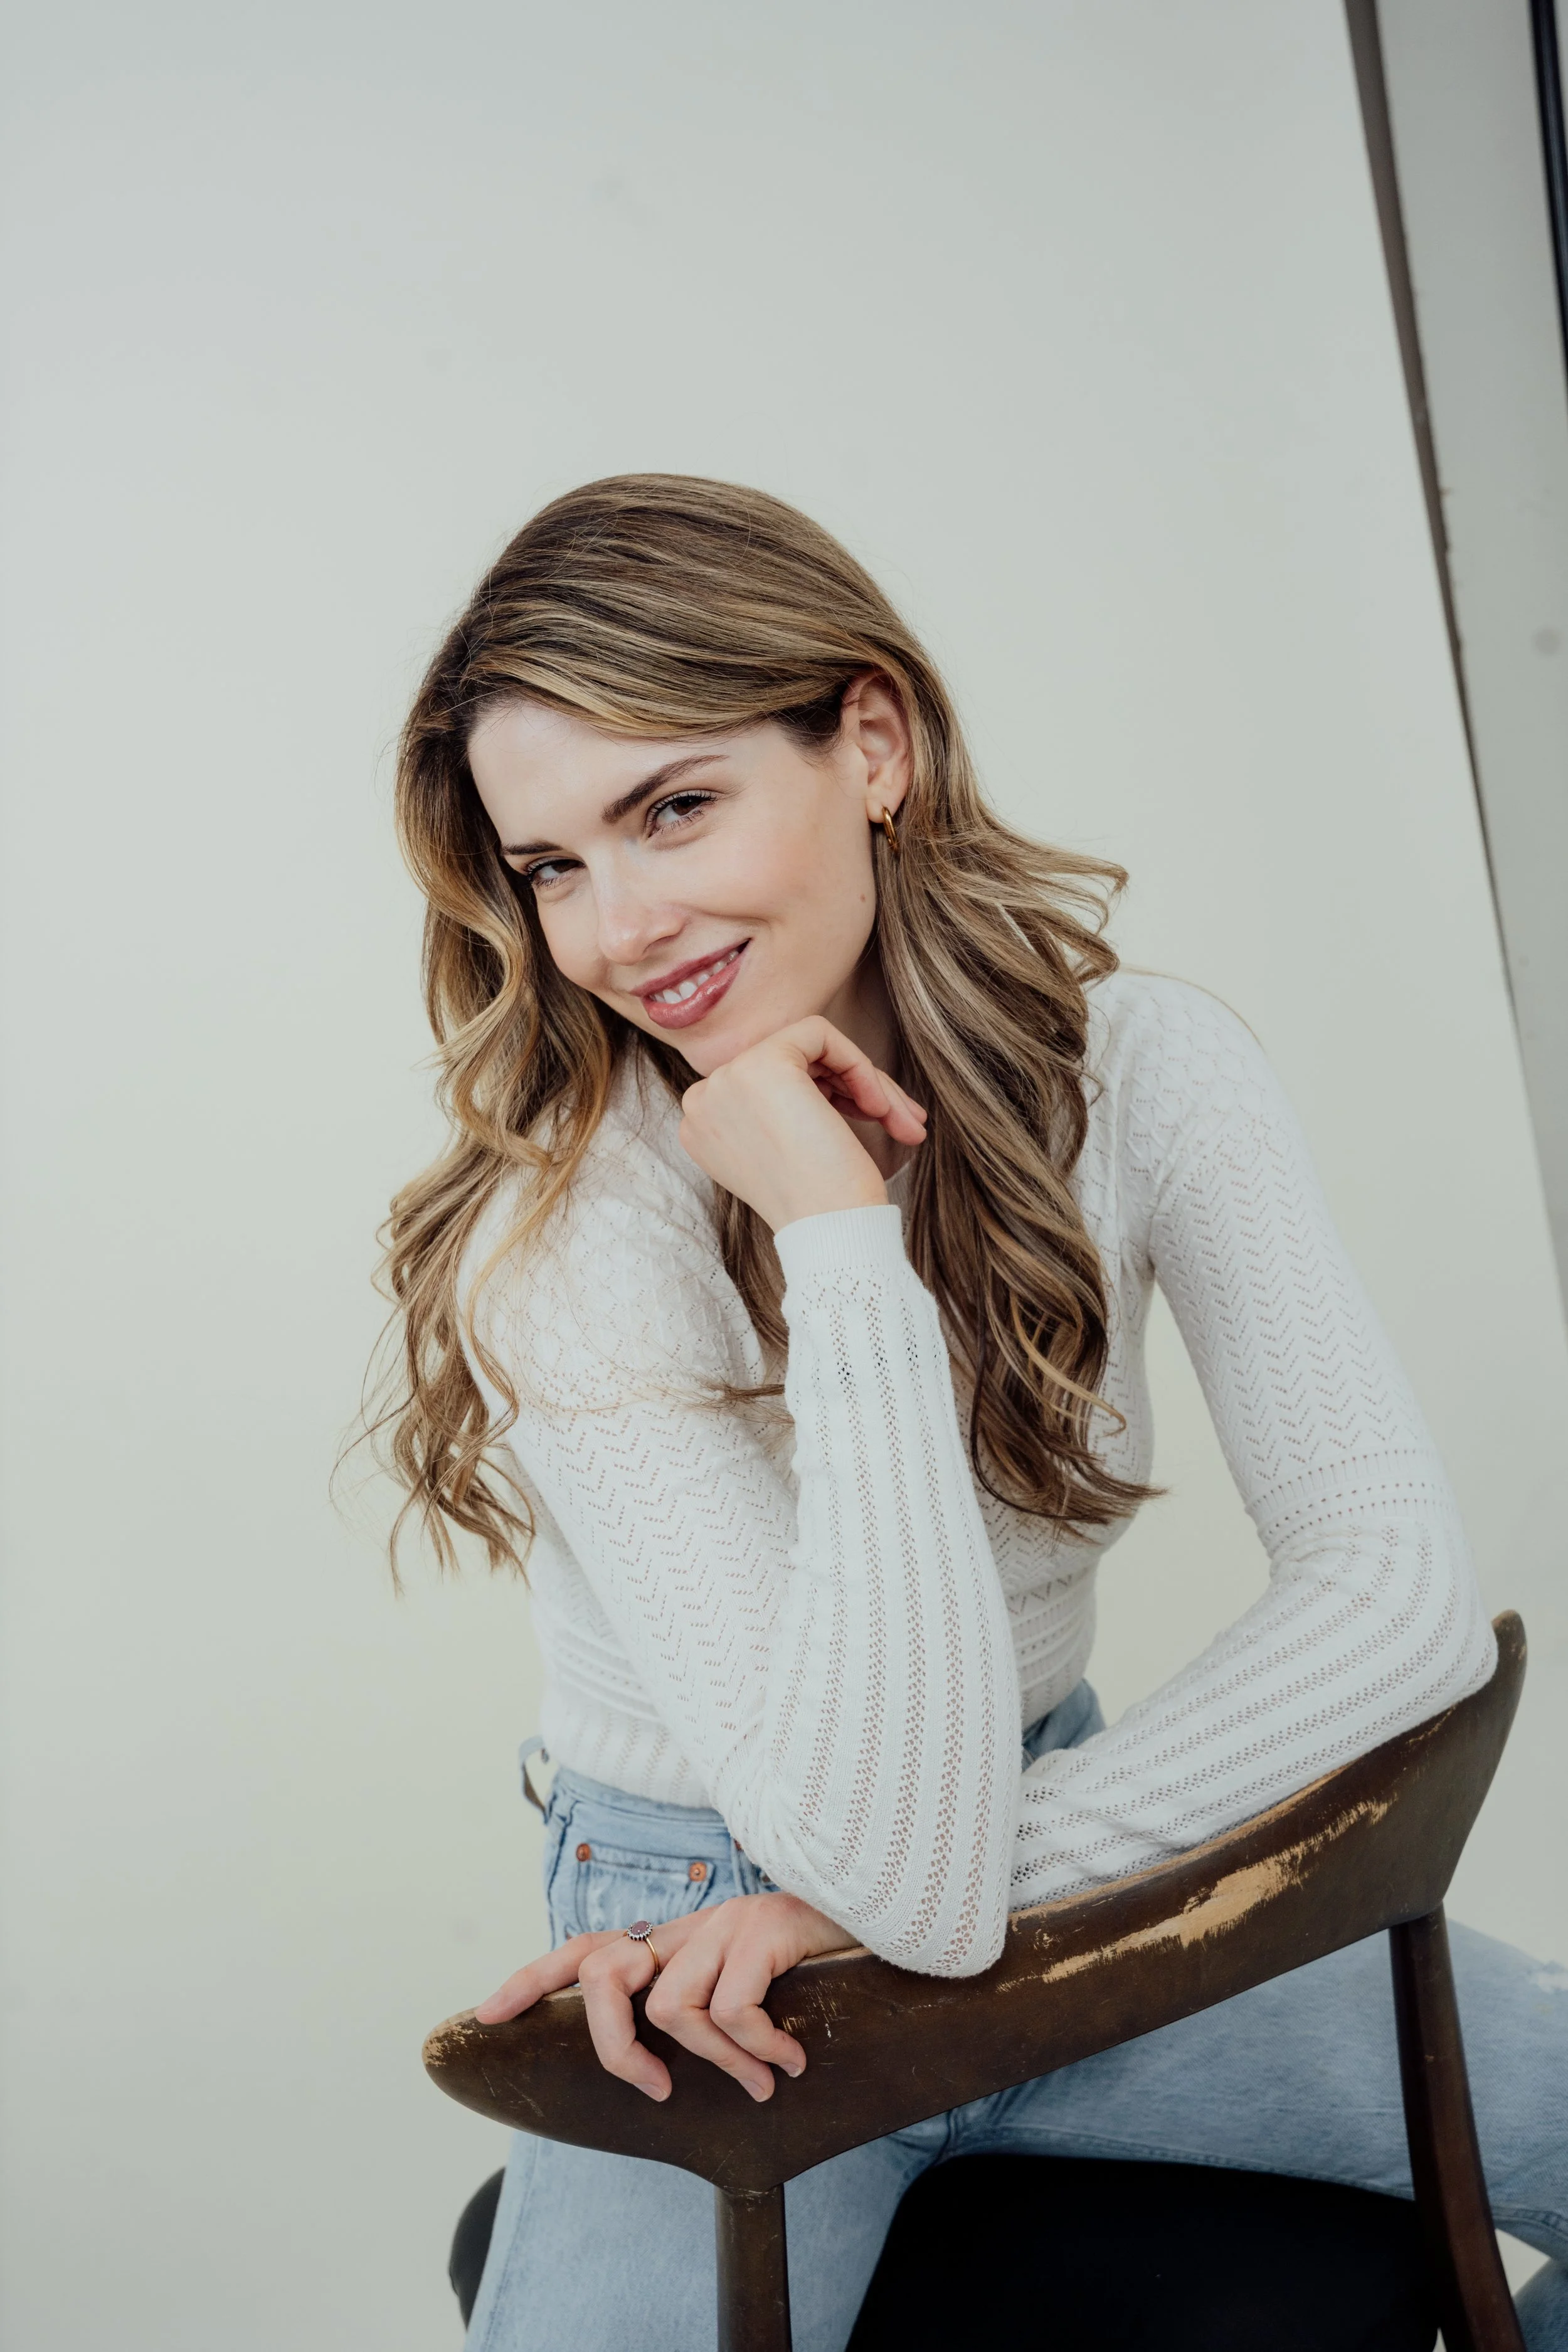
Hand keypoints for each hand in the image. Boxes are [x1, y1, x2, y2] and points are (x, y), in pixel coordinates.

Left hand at [472, 1890, 857, 2102]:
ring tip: (763, 2080)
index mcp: (680, 1942)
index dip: (533, 1979)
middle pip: (604, 1977)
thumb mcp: (750, 1993)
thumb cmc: (818, 1971)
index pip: (588, 1950)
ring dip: (719, 2063)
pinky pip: (731, 2011)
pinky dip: (758, 2052)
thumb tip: (668, 2077)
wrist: (888, 1916)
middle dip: (614, 2048)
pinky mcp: (763, 1929)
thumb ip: (706, 2017)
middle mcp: (691, 1925)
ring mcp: (725, 1922)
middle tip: (659, 2093)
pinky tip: (791, 2060)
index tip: (485, 2016)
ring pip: (670, 2010)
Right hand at [678, 1017, 926, 1231]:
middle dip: (854, 1087)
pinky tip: (879, 1107)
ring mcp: (727, 1080)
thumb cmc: (823, 1205)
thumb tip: (836, 1077)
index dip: (827, 1098)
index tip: (869, 1124)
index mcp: (705, 1126)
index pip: (771, 1086)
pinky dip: (858, 1065)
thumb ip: (789, 1108)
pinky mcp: (762, 1063)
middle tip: (904, 1121)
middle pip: (792, 1065)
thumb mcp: (792, 1148)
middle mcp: (703, 1101)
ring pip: (809, 1049)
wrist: (829, 1230)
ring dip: (867, 1082)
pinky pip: (818, 1033)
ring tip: (904, 1121)